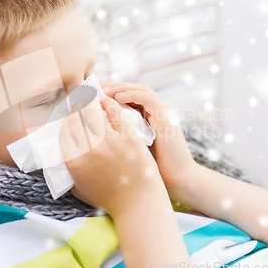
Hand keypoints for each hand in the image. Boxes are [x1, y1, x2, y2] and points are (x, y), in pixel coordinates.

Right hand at [59, 97, 168, 217]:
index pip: (63, 130)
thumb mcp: (78, 187)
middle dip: (74, 105)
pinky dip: (109, 104)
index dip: (64, 118)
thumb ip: (67, 170)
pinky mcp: (127, 137)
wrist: (137, 204)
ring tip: (90, 98)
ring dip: (90, 102)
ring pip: (93, 111)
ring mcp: (109, 142)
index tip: (67, 113)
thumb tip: (59, 153)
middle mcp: (88, 149)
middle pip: (76, 117)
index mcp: (74, 161)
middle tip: (76, 99)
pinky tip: (107, 102)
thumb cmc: (107, 198)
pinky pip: (114, 112)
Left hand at [101, 81, 198, 198]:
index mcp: (148, 116)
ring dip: (119, 88)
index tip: (89, 94)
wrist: (178, 181)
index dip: (108, 93)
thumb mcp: (129, 148)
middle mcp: (156, 111)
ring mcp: (163, 112)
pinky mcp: (166, 117)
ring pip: (139, 90)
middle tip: (92, 86)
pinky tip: (116, 98)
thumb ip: (117, 135)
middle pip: (132, 90)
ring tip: (102, 90)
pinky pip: (148, 99)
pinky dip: (131, 95)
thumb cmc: (152, 170)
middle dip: (111, 86)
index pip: (127, 96)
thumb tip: (91, 130)